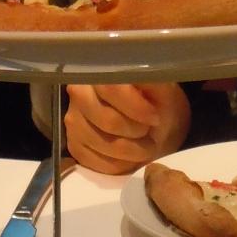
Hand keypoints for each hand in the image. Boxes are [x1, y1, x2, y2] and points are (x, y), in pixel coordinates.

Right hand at [64, 83, 190, 174]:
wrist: (154, 126)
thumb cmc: (159, 105)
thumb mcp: (163, 89)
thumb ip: (150, 80)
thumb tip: (140, 73)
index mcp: (101, 72)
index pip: (111, 88)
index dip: (136, 107)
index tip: (154, 118)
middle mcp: (79, 93)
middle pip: (108, 120)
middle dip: (136, 131)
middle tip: (150, 132)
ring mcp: (73, 121)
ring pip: (104, 144)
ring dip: (132, 151)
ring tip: (145, 145)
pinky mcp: (75, 146)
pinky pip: (98, 162)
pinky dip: (121, 164)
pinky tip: (131, 156)